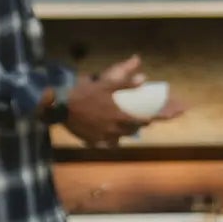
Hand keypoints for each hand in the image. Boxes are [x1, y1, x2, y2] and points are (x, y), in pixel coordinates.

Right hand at [61, 54, 186, 145]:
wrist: (62, 107)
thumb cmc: (86, 93)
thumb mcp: (107, 83)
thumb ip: (126, 82)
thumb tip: (144, 77)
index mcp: (121, 115)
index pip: (143, 120)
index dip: (153, 119)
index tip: (160, 117)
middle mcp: (115, 129)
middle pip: (133, 130)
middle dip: (138, 124)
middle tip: (142, 120)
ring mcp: (104, 137)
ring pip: (120, 138)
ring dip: (124, 132)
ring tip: (123, 127)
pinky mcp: (93, 142)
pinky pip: (106, 144)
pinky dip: (109, 141)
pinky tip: (107, 137)